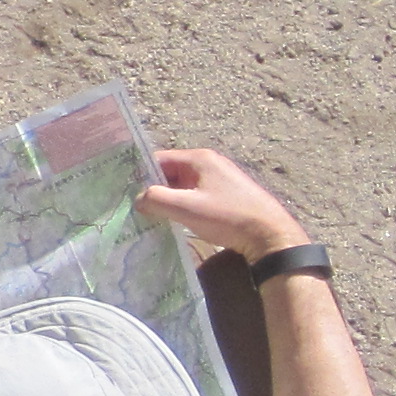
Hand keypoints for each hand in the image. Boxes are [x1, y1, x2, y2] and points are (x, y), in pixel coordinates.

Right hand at [138, 148, 311, 262]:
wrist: (271, 236)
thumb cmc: (228, 217)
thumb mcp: (187, 208)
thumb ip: (156, 199)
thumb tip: (138, 199)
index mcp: (199, 159)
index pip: (158, 159)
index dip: (140, 174)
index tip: (123, 191)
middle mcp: (209, 164)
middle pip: (170, 172)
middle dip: (153, 189)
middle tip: (133, 207)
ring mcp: (219, 180)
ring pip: (182, 186)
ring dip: (168, 200)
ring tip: (150, 217)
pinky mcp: (225, 196)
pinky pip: (194, 196)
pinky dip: (182, 206)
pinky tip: (174, 222)